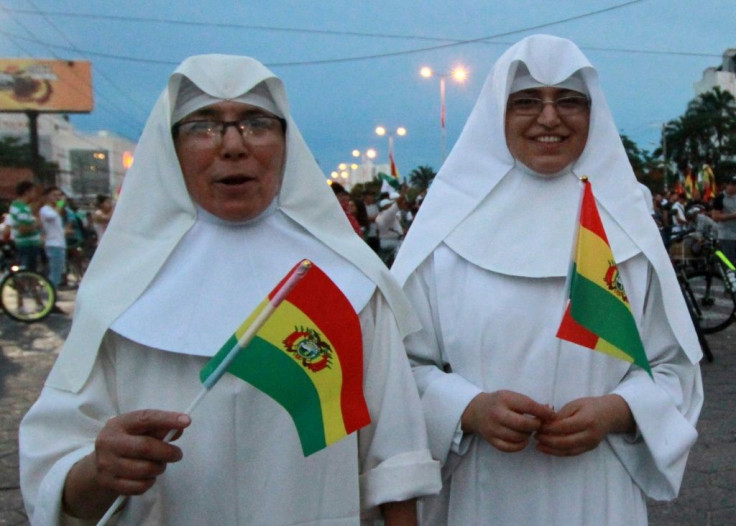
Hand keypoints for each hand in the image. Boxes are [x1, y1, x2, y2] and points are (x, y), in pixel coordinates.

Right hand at [63, 409, 190, 518]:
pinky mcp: (109, 483)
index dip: (167, 419)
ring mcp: (107, 464)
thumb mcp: (138, 429)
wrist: (98, 464)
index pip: (145, 418)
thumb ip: (159, 427)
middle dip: (168, 452)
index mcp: (119, 424)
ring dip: (159, 468)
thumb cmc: (126, 441)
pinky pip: (139, 487)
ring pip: (145, 470)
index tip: (187, 421)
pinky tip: (147, 476)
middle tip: (177, 454)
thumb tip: (180, 427)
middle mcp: (109, 442)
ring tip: (159, 464)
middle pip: (146, 447)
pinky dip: (150, 482)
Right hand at [461, 390, 554, 452]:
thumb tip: (551, 413)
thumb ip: (530, 404)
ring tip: (528, 430)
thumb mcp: (512, 396)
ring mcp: (493, 429)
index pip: (528, 406)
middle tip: (538, 424)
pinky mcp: (492, 441)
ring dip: (528, 435)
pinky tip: (522, 439)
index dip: (543, 412)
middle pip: (524, 425)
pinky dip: (520, 445)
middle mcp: (497, 414)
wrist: (476, 411)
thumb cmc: (499, 402)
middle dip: (536, 425)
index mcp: (504, 399)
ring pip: (519, 437)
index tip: (552, 415)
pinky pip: (511, 448)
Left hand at [535, 394, 633, 456]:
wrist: (610, 414)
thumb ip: (561, 415)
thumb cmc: (590, 406)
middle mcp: (590, 434)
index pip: (564, 427)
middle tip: (535, 436)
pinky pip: (572, 453)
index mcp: (587, 420)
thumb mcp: (575, 404)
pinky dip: (558, 452)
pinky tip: (547, 449)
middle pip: (565, 441)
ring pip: (568, 450)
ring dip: (551, 449)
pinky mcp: (589, 449)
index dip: (549, 428)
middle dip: (548, 440)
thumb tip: (545, 423)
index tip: (537, 426)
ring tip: (538, 445)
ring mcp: (591, 444)